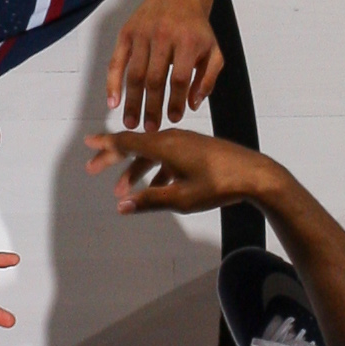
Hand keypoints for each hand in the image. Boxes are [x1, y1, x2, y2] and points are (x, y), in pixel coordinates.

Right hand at [84, 130, 280, 215]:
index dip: (105, 144)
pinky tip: (155, 186)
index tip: (88, 143)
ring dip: (135, 170)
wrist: (256, 175)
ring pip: (151, 154)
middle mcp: (172, 139)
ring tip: (122, 190)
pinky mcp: (196, 149)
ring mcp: (185, 143)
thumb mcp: (181, 198)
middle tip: (93, 168)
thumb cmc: (218, 185)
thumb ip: (149, 200)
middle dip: (113, 157)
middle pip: (135, 146)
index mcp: (164, 146)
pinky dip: (154, 170)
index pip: (126, 141)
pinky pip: (166, 156)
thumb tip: (122, 206)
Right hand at [107, 0, 221, 130]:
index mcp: (189, 41)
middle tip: (150, 129)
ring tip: (131, 122)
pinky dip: (113, 83)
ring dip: (132, 102)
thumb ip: (208, 78)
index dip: (176, 101)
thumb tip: (193, 104)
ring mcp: (143, 34)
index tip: (174, 119)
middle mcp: (165, 36)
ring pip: (135, 74)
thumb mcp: (213, 49)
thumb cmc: (196, 27)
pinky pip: (116, 62)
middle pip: (155, 80)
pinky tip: (113, 102)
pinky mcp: (127, 32)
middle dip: (152, 107)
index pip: (180, 78)